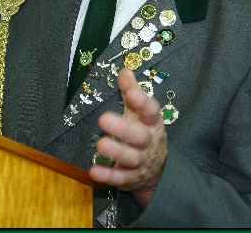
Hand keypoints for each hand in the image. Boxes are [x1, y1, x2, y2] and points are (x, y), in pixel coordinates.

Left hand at [90, 68, 167, 207]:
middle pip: (140, 136)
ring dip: (116, 152)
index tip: (131, 94)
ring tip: (100, 144)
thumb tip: (124, 70)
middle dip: (124, 129)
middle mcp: (149, 142)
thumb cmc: (143, 132)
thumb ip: (132, 91)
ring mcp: (142, 162)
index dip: (143, 103)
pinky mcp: (132, 179)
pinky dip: (108, 175)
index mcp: (152, 123)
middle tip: (103, 118)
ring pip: (131, 158)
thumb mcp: (140, 112)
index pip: (151, 111)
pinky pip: (120, 179)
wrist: (156, 169)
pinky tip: (94, 170)